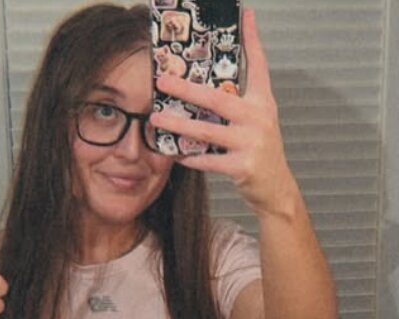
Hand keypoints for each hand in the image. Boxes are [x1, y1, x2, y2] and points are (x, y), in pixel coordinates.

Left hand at [150, 9, 296, 216]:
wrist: (276, 187)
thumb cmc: (261, 150)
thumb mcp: (257, 121)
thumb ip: (238, 104)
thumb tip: (207, 90)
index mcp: (263, 103)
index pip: (258, 66)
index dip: (252, 40)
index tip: (245, 15)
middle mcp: (259, 118)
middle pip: (218, 99)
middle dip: (186, 89)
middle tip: (162, 80)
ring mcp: (252, 142)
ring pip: (207, 131)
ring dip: (179, 125)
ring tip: (157, 118)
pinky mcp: (243, 167)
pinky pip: (208, 161)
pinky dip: (190, 158)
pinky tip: (175, 154)